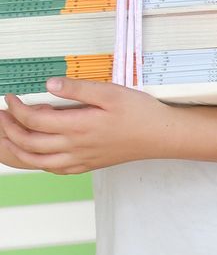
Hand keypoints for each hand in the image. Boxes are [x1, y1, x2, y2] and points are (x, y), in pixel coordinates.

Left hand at [0, 79, 173, 173]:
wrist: (162, 136)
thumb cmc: (140, 113)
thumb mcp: (110, 92)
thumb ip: (78, 88)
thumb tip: (50, 84)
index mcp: (79, 126)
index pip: (34, 120)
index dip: (16, 108)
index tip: (10, 97)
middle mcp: (75, 146)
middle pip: (29, 142)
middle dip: (8, 129)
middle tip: (2, 115)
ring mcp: (80, 159)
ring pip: (36, 162)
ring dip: (16, 150)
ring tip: (8, 137)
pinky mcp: (88, 165)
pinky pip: (54, 169)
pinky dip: (37, 163)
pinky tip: (36, 154)